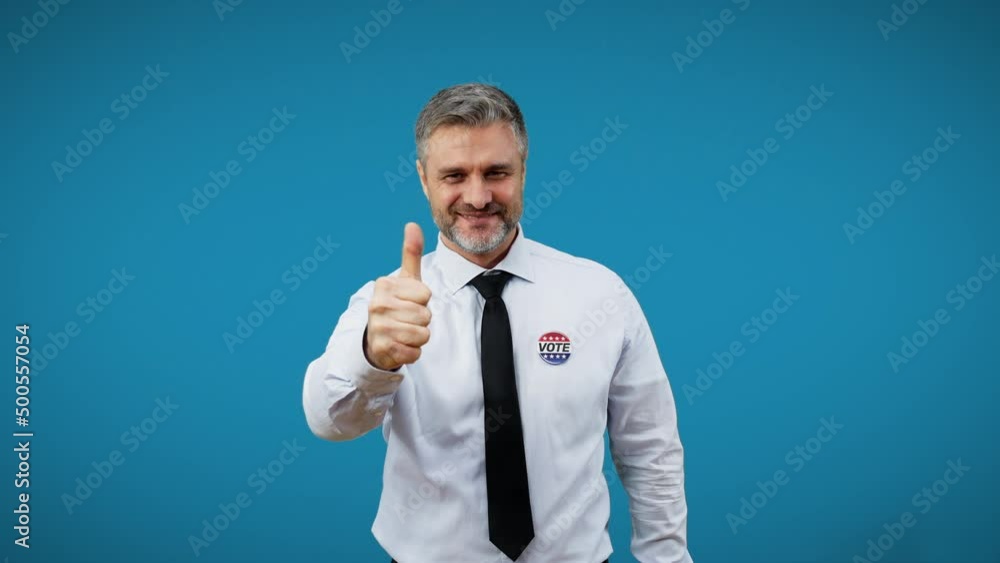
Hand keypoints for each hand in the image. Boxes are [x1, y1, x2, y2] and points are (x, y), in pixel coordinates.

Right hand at [364, 222, 432, 370]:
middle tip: (406, 319)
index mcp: (384, 285)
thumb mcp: (404, 280)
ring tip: (404, 332)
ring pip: (422, 334)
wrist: (375, 340)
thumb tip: (413, 225)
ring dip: (419, 337)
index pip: (426, 294)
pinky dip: (412, 352)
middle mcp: (377, 305)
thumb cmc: (396, 306)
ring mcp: (378, 327)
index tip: (409, 302)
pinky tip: (400, 346)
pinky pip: (415, 352)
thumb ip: (410, 253)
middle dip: (422, 320)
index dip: (423, 300)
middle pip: (425, 315)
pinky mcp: (382, 349)